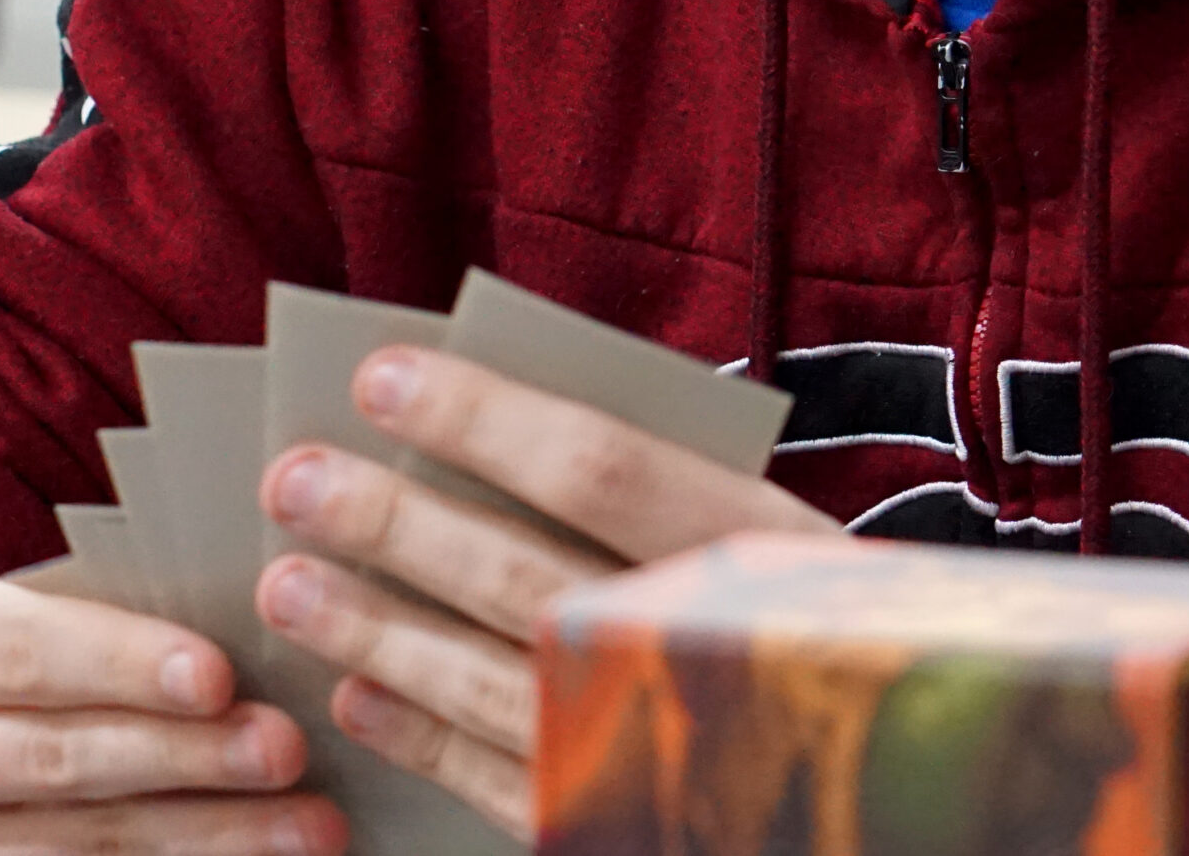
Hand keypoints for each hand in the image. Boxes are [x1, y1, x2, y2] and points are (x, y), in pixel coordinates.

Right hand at [0, 571, 342, 852]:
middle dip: (185, 757)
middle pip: (54, 760)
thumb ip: (115, 597)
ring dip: (206, 836)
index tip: (218, 676)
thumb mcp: (22, 597)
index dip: (122, 664)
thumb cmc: (4, 637)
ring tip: (306, 824)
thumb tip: (269, 602)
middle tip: (286, 748)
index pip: (20, 650)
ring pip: (75, 847)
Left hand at [256, 347, 836, 838]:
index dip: (480, 418)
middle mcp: (708, 643)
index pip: (597, 464)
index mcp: (760, 542)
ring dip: (377, 628)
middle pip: (522, 572)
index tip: (381, 377)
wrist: (900, 772)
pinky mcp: (616, 823)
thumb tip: (499, 430)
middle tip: (292, 477)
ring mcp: (667, 748)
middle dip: (393, 521)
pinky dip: (421, 735)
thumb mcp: (776, 530)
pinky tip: (355, 693)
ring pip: (492, 683)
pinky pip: (499, 782)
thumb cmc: (819, 616)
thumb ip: (661, 485)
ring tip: (288, 582)